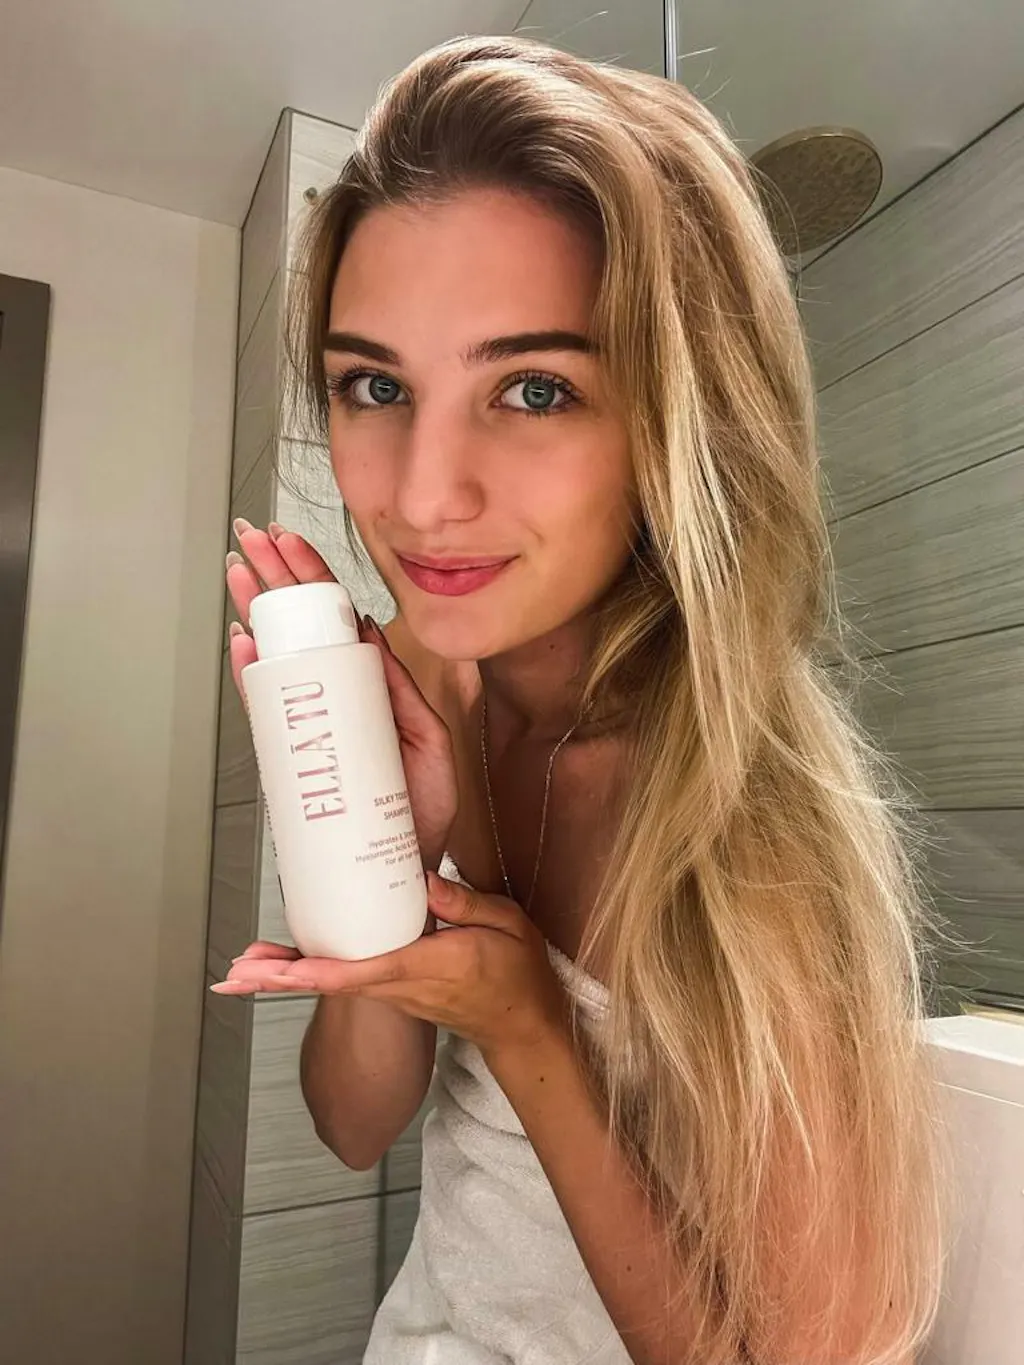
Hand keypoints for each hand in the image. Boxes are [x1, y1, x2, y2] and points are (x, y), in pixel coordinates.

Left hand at [212, 872, 570, 1065]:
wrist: (522, 1027)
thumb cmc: (518, 974)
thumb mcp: (507, 926)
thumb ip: (465, 904)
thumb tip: (422, 880)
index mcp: (427, 965)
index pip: (361, 970)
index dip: (315, 970)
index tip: (277, 968)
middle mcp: (402, 985)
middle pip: (330, 981)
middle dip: (279, 978)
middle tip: (231, 974)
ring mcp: (396, 993)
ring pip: (332, 983)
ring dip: (286, 975)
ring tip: (243, 965)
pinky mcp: (395, 991)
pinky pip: (346, 983)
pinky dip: (311, 975)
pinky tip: (285, 965)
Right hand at [225, 520, 457, 867]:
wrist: (399, 875)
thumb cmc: (416, 814)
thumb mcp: (428, 742)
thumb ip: (401, 691)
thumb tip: (372, 634)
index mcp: (370, 690)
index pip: (337, 622)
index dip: (313, 578)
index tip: (291, 542)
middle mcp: (335, 701)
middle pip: (299, 629)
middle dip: (274, 580)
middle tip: (251, 541)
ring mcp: (310, 726)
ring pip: (277, 659)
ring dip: (256, 613)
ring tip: (239, 573)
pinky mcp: (291, 759)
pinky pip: (264, 709)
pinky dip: (250, 675)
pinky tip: (242, 642)